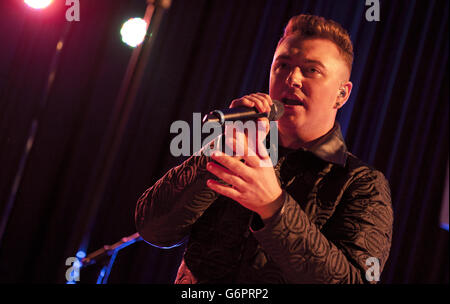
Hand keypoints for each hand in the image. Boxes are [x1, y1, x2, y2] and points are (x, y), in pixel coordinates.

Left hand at [206, 93, 282, 219]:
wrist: (272, 201)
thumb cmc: (266, 177)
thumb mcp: (266, 162)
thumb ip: (258, 147)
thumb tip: (257, 128)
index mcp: (259, 165)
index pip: (248, 153)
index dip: (238, 145)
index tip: (229, 136)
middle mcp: (253, 175)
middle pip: (237, 166)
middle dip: (225, 159)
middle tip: (213, 152)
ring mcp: (247, 187)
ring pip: (230, 178)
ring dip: (218, 172)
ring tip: (209, 165)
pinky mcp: (241, 197)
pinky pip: (228, 192)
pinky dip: (218, 187)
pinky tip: (209, 182)